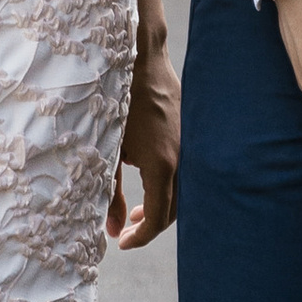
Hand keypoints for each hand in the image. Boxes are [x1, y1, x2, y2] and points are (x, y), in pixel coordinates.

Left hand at [107, 35, 179, 248]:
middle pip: (174, 210)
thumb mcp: (110, 151)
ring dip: (162, 205)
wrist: (142, 60)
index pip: (158, 218)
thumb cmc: (120, 102)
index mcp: (163, 166)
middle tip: (128, 228)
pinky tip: (152, 179)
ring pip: (183, 191)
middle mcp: (183, 159)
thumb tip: (114, 229)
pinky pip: (186, 172)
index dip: (141, 237)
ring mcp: (190, 145)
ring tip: (138, 208)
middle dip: (151, 224)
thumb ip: (112, 194)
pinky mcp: (190, 133)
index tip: (123, 242)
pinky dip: (170, 186)